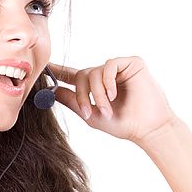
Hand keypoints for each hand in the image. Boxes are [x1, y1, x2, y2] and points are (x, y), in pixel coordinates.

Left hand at [48, 56, 177, 142]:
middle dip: (82, 95)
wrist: (147, 128)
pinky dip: (107, 81)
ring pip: (94, 71)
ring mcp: (118, 69)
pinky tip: (114, 94)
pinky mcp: (131, 63)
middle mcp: (105, 76)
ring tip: (107, 109)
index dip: (57, 70)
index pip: (72, 75)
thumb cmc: (123, 124)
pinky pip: (109, 65)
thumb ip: (72, 101)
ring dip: (97, 93)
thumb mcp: (91, 115)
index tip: (43, 65)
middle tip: (88, 112)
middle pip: (81, 75)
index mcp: (95, 87)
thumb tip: (51, 91)